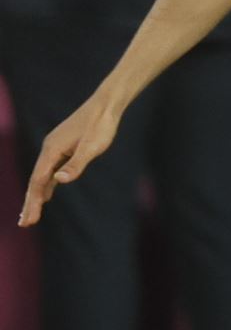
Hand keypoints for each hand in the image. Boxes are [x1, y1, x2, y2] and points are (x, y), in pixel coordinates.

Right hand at [19, 94, 122, 226]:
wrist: (106, 105)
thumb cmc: (101, 126)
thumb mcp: (92, 147)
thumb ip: (76, 164)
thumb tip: (58, 181)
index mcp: (52, 150)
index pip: (38, 181)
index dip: (33, 202)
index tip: (29, 220)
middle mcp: (49, 149)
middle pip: (36, 181)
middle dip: (31, 203)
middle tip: (25, 224)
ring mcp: (55, 148)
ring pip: (42, 176)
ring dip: (37, 195)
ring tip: (31, 214)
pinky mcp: (63, 148)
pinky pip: (50, 171)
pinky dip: (46, 185)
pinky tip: (47, 195)